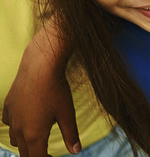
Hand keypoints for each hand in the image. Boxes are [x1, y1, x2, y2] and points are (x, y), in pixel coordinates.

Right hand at [2, 21, 80, 156]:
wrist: (39, 67)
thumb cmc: (56, 90)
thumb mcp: (67, 113)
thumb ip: (71, 134)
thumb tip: (76, 150)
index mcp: (34, 134)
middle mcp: (19, 129)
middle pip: (24, 152)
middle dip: (35, 154)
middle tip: (47, 152)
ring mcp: (11, 118)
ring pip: (15, 139)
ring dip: (25, 143)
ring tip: (37, 139)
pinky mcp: (8, 106)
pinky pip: (9, 123)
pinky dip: (16, 127)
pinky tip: (25, 121)